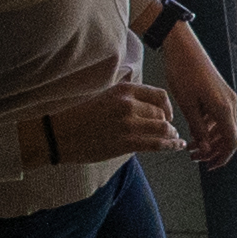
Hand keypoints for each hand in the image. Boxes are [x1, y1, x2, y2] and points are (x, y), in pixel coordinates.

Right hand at [32, 75, 180, 167]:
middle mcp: (128, 104)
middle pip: (162, 114)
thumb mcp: (105, 95)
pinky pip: (156, 144)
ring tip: (175, 140)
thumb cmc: (81, 116)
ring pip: (163, 129)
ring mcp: (128, 124)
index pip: (159, 95)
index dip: (168, 107)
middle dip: (169, 124)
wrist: (60, 134)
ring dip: (172, 136)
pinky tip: (176, 147)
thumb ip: (127, 97)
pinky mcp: (126, 142)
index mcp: (124, 90)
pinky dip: (170, 146)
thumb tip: (148, 104)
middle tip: (170, 131)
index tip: (168, 114)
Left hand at [154, 24, 236, 170]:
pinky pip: (219, 116)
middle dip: (213, 150)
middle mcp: (230, 103)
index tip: (207, 165)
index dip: (221, 157)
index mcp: (223, 108)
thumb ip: (198, 129)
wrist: (182, 47)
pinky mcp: (221, 93)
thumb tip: (205, 149)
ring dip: (210, 140)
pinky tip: (194, 129)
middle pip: (229, 136)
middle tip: (194, 157)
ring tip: (191, 145)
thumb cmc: (183, 72)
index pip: (231, 142)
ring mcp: (227, 97)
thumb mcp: (187, 105)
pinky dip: (209, 127)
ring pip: (224, 127)